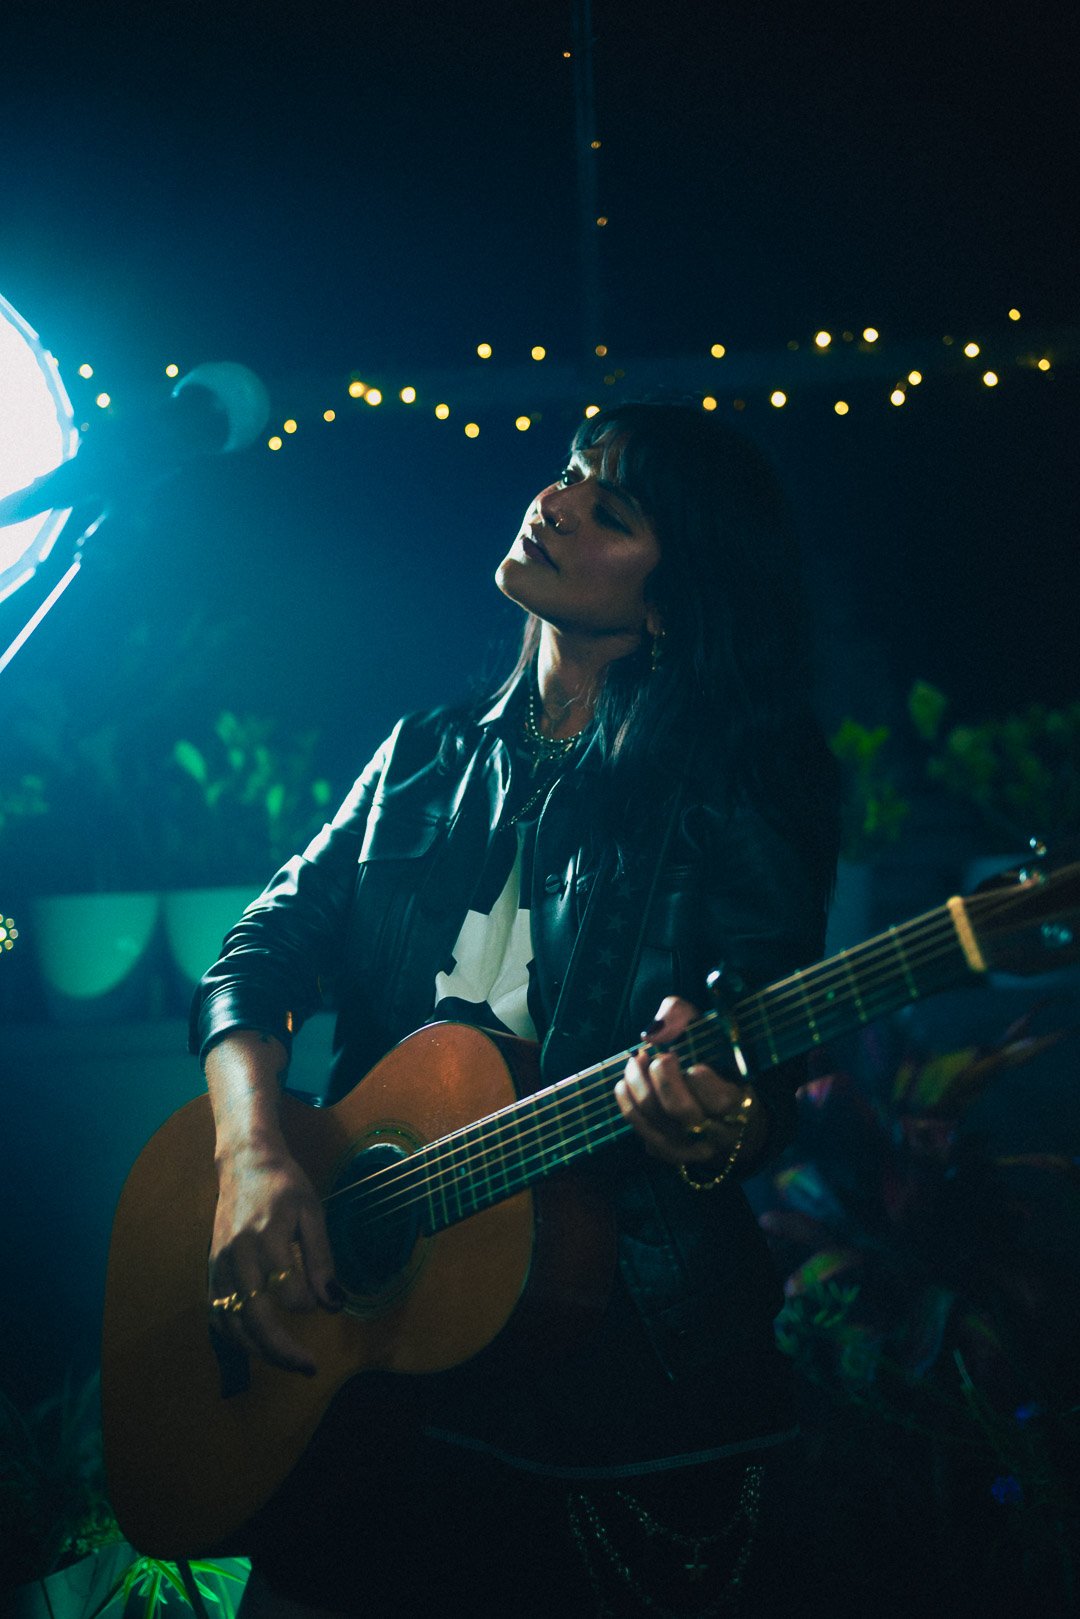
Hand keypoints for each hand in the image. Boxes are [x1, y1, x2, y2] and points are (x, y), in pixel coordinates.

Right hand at [209, 1144, 340, 1375]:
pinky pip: (218, 1315)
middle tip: (310, 1367)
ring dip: (260, 1351)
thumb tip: (333, 1303)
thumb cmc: (284, 1186)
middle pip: (254, 1316)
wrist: (244, 1164)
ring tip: (290, 1362)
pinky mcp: (210, 1272)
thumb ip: (321, 1258)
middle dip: (283, 1349)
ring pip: (232, 1323)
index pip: (285, 1289)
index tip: (324, 1302)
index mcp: (265, 1236)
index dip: (306, 1303)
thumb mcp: (312, 1213)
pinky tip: (259, 1347)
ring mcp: (219, 1266)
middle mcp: (236, 1256)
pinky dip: (236, 1338)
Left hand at [614, 996, 761, 1167]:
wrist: (723, 1111)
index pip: (720, 1099)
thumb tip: (652, 1033)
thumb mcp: (707, 1029)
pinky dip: (627, 1103)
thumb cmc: (715, 1060)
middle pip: (682, 1112)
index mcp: (741, 1104)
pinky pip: (642, 1131)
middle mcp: (719, 1132)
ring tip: (636, 1062)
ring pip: (657, 1122)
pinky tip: (624, 1083)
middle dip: (662, 1078)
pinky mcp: (669, 1152)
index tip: (689, 1059)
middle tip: (660, 1058)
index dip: (698, 1077)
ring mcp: (692, 1147)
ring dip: (638, 1085)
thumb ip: (681, 1016)